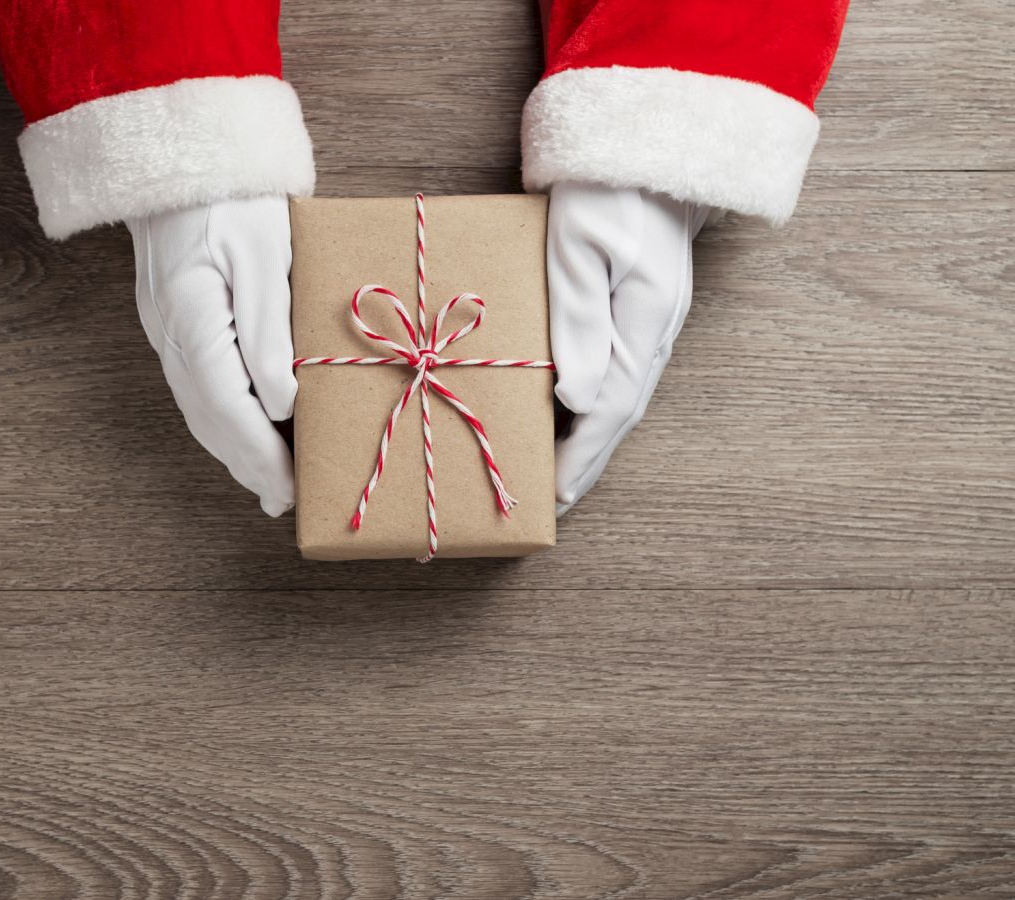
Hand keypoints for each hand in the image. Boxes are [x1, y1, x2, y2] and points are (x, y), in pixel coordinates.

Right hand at [128, 197, 296, 515]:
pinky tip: (249, 435)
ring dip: (236, 452)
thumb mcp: (263, 258)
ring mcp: (169, 336)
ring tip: (270, 484)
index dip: (259, 456)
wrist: (181, 160)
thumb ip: (269, 333)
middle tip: (286, 502)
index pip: (227, 408)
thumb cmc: (232, 200)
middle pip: (211, 421)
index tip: (288, 489)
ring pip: (202, 412)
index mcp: (192, 321)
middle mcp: (173, 338)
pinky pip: (201, 391)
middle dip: (249, 466)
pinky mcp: (178, 328)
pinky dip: (226, 424)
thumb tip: (284, 403)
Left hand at [548, 183, 707, 515]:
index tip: (556, 496)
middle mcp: (656, 326)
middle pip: (622, 409)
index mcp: (646, 321)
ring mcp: (653, 313)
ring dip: (595, 433)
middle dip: (590, 457)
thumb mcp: (580, 250)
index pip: (612, 408)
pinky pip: (621, 365)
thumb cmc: (606, 187)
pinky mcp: (641, 298)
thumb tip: (578, 401)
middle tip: (558, 499)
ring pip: (624, 390)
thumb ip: (579, 325)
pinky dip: (599, 398)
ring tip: (564, 466)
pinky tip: (578, 409)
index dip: (582, 456)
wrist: (648, 137)